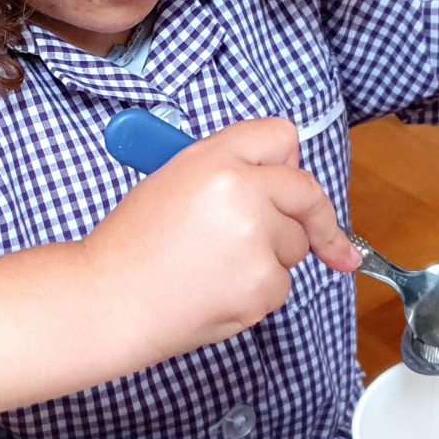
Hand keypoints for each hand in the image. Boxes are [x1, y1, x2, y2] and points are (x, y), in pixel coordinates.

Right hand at [77, 117, 361, 365]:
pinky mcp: (262, 285)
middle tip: (329, 246)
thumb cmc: (133, 246)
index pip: (282, 137)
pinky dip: (257, 293)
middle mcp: (242, 192)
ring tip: (213, 266)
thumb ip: (229, 172)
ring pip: (295, 246)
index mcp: (215, 159)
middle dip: (316, 219)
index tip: (302, 183)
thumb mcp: (173, 181)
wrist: (108, 301)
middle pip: (306, 194)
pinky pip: (281, 286)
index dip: (291, 162)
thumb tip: (288, 190)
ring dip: (272, 258)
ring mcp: (256, 240)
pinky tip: (214, 292)